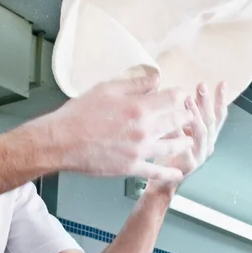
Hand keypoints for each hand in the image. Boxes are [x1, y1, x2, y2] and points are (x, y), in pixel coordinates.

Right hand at [45, 75, 194, 184]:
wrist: (61, 142)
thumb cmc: (79, 114)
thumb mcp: (106, 89)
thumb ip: (134, 85)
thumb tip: (156, 80)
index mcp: (139, 107)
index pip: (173, 99)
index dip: (181, 95)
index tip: (183, 95)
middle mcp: (144, 129)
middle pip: (177, 121)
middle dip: (186, 117)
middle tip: (190, 115)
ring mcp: (139, 150)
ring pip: (172, 146)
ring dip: (184, 142)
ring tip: (188, 140)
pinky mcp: (131, 168)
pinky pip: (156, 172)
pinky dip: (169, 173)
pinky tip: (178, 171)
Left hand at [147, 81, 227, 191]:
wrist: (163, 182)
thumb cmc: (169, 155)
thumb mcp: (180, 132)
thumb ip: (184, 116)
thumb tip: (181, 93)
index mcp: (207, 136)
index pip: (218, 115)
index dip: (221, 99)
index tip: (222, 83)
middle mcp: (207, 145)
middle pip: (210, 120)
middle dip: (207, 101)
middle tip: (201, 86)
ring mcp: (200, 155)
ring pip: (202, 132)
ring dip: (197, 114)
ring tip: (188, 100)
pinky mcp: (189, 164)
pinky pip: (185, 146)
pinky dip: (180, 134)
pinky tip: (173, 123)